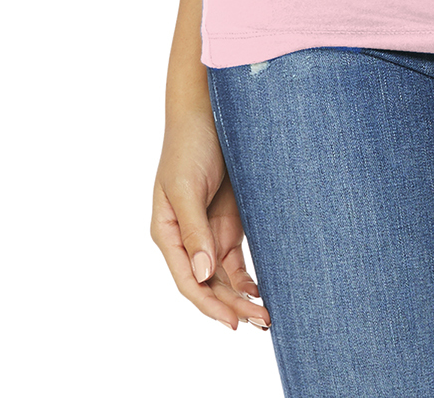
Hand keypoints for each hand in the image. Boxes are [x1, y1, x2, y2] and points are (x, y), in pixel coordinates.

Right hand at [151, 107, 270, 330]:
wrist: (209, 110)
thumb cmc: (189, 145)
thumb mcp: (186, 187)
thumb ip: (194, 231)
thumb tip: (204, 275)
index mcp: (167, 233)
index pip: (188, 280)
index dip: (208, 305)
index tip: (232, 322)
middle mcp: (187, 239)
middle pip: (208, 284)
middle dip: (232, 306)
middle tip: (261, 322)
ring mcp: (208, 231)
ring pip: (224, 277)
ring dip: (242, 297)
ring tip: (266, 315)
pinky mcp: (227, 222)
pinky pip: (236, 260)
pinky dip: (247, 278)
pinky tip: (261, 290)